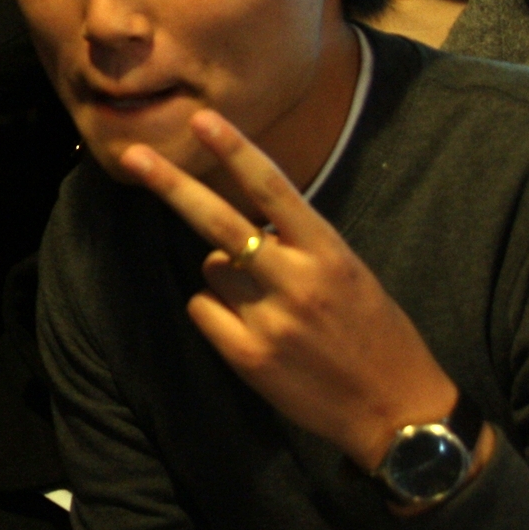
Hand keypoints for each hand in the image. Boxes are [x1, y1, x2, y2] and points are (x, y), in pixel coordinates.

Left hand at [119, 108, 457, 470]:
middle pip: (219, 222)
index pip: (273, 190)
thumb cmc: (373, 332)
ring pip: (210, 267)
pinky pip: (203, 308)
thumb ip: (298, 245)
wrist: (396, 410)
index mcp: (330, 253)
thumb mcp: (349, 273)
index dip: (236, 151)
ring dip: (225, 275)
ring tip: (272, 306)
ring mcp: (269, 321)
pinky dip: (216, 311)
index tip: (202, 119)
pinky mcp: (247, 356)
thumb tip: (240, 226)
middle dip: (172, 185)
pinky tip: (255, 332)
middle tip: (133, 154)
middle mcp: (297, 281)